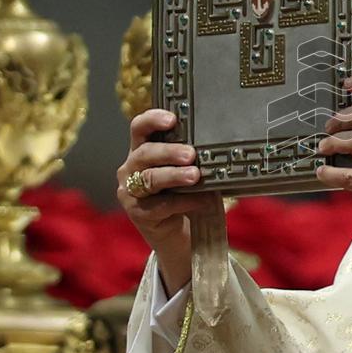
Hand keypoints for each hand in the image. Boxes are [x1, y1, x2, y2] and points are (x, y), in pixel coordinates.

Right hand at [116, 108, 217, 293]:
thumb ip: (192, 157)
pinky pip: (160, 206)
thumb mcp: (187, 170)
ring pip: (149, 179)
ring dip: (174, 176)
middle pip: (145, 153)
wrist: (178, 233)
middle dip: (169, 152)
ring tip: (195, 176)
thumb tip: (220, 146)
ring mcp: (130, 191)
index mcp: (142, 149)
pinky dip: (184, 201)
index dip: (152, 120)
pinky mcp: (138, 213)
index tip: (172, 119)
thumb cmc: (184, 193)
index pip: (139, 128)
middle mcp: (131, 167)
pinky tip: (203, 200)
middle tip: (191, 154)